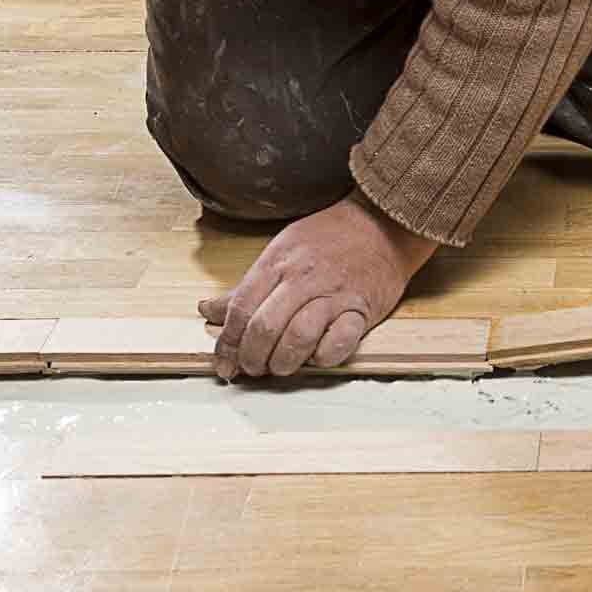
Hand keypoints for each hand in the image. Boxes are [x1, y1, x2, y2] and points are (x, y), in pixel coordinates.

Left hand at [199, 191, 439, 378]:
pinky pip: (339, 343)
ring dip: (283, 362)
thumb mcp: (281, 250)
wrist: (382, 223)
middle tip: (251, 368)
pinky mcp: (361, 310)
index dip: (227, 342)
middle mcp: (302, 279)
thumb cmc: (329, 236)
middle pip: (264, 328)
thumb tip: (209, 310)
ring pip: (297, 338)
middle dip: (251, 358)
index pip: (241, 309)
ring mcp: (333, 295)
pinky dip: (323, 357)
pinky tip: (315, 357)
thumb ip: (247, 286)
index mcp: (277, 263)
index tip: (224, 362)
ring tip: (279, 367)